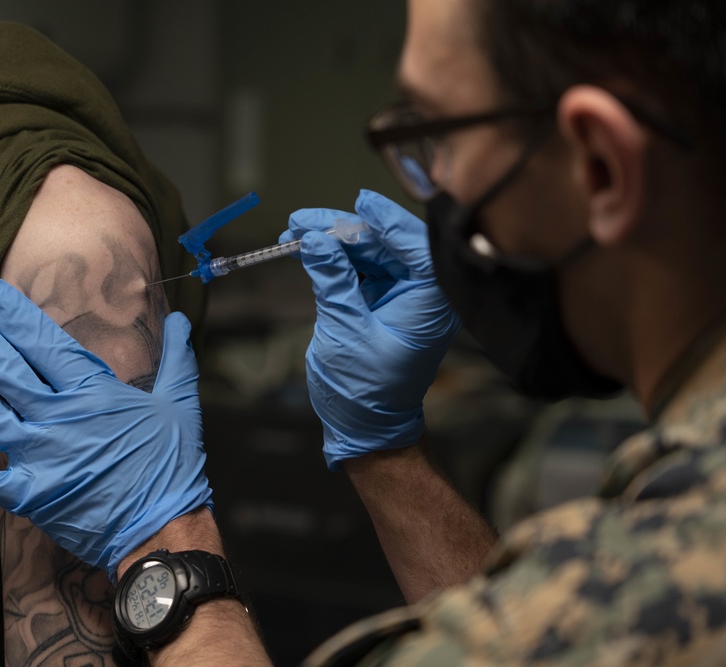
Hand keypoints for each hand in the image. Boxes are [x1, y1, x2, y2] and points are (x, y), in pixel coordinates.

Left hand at [0, 278, 211, 580]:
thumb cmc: (171, 465)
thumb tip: (181, 321)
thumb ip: (178, 358)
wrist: (162, 528)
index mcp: (92, 392)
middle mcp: (57, 418)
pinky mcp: (29, 495)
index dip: (11, 314)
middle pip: (4, 367)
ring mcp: (38, 457)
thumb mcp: (181, 404)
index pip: (42, 342)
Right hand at [282, 189, 460, 469]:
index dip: (386, 221)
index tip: (360, 202)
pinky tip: (305, 247)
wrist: (365, 427)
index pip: (415, 246)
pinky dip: (333, 260)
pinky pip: (359, 270)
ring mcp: (401, 297)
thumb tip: (313, 239)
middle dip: (345, 230)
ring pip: (369, 254)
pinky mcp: (380, 302)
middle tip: (304, 220)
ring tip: (294, 230)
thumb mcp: (345, 331)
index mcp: (431, 302)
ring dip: (333, 242)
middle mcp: (422, 294)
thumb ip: (332, 281)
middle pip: (387, 245)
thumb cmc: (365, 390)